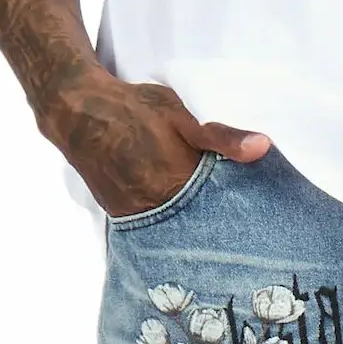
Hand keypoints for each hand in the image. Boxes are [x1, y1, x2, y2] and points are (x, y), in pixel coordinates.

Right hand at [40, 66, 271, 217]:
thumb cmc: (135, 110)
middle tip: (239, 234)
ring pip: (172, 230)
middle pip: (195, 227)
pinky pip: (151, 227)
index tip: (257, 227)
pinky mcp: (119, 214)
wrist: (78, 112)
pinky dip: (167, 225)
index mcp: (177, 187)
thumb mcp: (182, 116)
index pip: (218, 216)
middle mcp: (155, 208)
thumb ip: (222, 138)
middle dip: (215, 230)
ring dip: (190, 228)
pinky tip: (180, 220)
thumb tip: (263, 147)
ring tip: (213, 231)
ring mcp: (135, 215)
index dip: (237, 219)